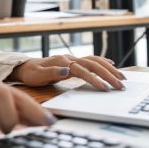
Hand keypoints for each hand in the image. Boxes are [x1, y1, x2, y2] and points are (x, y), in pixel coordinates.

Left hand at [8, 55, 125, 90]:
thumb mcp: (37, 76)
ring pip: (95, 61)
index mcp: (63, 62)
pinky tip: (112, 65)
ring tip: (122, 78)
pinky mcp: (74, 61)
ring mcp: (73, 59)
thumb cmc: (31, 74)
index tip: (106, 89)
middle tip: (121, 86)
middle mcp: (70, 59)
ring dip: (110, 68)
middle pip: (93, 64)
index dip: (95, 79)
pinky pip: (92, 59)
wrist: (26, 67)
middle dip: (109, 75)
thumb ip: (52, 72)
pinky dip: (103, 61)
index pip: (83, 71)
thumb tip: (67, 70)